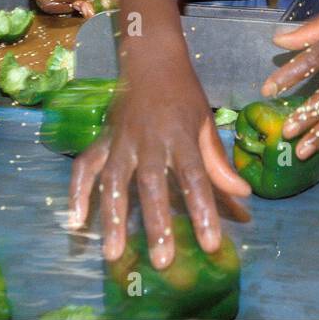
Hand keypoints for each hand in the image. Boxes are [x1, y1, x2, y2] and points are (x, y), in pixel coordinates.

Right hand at [67, 64, 248, 268]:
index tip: (210, 244)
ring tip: (113, 253)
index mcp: (181, 136)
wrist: (150, 58)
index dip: (204, 212)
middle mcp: (150, 140)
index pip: (195, 178)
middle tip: (161, 261)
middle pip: (152, 186)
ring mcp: (121, 140)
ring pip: (114, 180)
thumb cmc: (184, 94)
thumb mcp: (206, 123)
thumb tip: (243, 196)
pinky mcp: (102, 138)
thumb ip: (218, 163)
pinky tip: (75, 220)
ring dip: (112, 217)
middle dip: (156, 224)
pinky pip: (86, 166)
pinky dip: (77, 191)